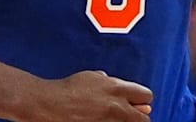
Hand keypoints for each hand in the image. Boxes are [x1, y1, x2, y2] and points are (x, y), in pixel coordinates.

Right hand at [23, 70, 152, 121]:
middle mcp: (117, 106)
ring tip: (110, 118)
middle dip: (138, 116)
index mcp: (116, 88)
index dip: (141, 100)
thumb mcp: (90, 77)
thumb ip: (108, 81)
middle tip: (128, 116)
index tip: (136, 104)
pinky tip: (101, 121)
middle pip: (144, 118)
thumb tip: (115, 83)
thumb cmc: (67, 90)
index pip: (146, 96)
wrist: (49, 105)